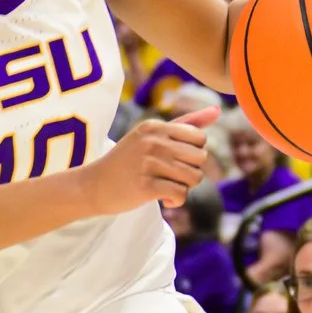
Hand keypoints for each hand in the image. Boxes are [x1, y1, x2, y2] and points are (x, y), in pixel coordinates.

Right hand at [84, 105, 216, 213]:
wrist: (93, 185)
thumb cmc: (128, 161)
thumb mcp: (151, 136)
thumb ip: (186, 123)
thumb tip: (217, 111)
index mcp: (154, 126)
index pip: (199, 138)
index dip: (194, 154)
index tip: (177, 161)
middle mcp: (152, 141)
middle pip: (200, 158)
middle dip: (191, 172)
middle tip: (172, 177)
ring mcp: (148, 163)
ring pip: (194, 177)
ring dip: (185, 187)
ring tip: (168, 187)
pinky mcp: (145, 186)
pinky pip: (180, 194)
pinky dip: (176, 201)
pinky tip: (164, 200)